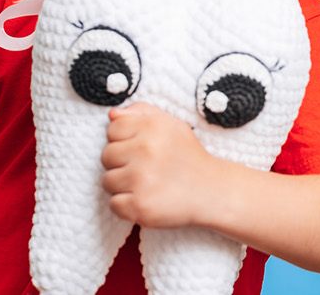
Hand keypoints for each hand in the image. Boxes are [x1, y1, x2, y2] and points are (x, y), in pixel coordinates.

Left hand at [100, 103, 230, 228]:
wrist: (213, 192)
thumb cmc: (188, 156)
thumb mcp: (171, 124)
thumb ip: (141, 112)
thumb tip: (111, 114)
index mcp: (151, 127)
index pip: (112, 129)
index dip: (124, 140)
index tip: (142, 150)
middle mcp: (145, 150)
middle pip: (106, 156)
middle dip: (122, 163)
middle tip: (146, 169)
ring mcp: (141, 180)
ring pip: (107, 181)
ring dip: (123, 186)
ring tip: (146, 185)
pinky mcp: (140, 206)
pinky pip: (113, 204)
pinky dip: (127, 206)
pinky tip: (146, 200)